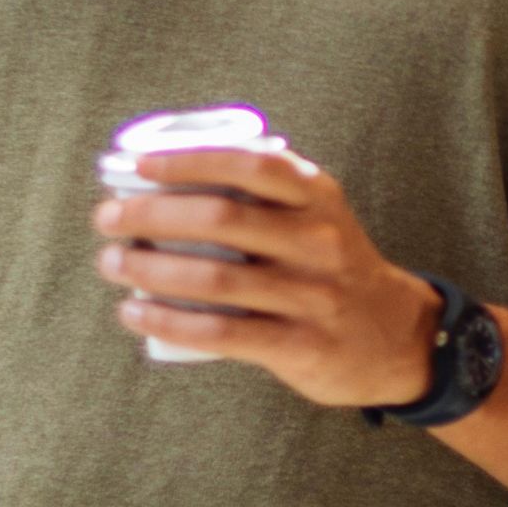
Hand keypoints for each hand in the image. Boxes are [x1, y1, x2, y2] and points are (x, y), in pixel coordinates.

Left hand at [96, 143, 444, 407]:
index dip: (190, 160)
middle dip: (151, 214)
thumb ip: (263, 195)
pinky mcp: (301, 346)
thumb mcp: (318, 217)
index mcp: (318, 198)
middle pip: (221, 219)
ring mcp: (312, 296)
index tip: (139, 165)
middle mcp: (319, 242)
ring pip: (213, 278)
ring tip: (111, 263)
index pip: (250, 164)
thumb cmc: (334, 268)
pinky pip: (221, 333)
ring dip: (149, 268)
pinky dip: (168, 321)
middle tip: (108, 218)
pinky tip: (134, 312)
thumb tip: (164, 181)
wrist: (398, 338)